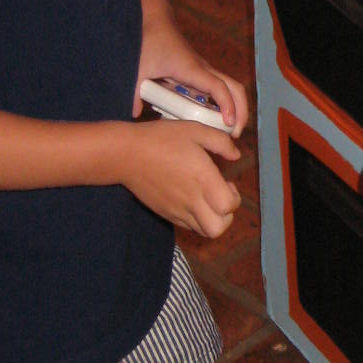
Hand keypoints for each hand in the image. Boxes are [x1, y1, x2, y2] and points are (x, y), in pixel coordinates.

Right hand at [119, 117, 241, 236]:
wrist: (126, 154)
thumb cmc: (161, 139)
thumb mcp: (194, 130)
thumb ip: (221, 142)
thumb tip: (236, 155)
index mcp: (202, 179)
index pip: (228, 206)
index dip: (234, 197)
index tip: (226, 182)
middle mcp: (191, 200)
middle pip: (219, 228)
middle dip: (227, 215)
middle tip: (219, 196)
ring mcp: (177, 210)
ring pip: (205, 232)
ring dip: (213, 219)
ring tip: (206, 200)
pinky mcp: (166, 214)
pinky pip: (188, 226)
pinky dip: (196, 219)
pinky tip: (190, 199)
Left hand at [135, 35, 248, 136]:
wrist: (157, 21)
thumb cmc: (150, 41)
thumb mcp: (138, 68)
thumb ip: (134, 92)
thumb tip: (134, 114)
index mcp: (191, 69)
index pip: (218, 87)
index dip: (227, 105)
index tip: (229, 123)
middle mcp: (204, 70)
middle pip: (235, 88)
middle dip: (241, 111)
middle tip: (235, 134)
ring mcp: (205, 71)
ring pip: (232, 87)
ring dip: (238, 107)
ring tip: (230, 130)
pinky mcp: (202, 73)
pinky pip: (222, 88)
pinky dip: (227, 103)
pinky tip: (216, 119)